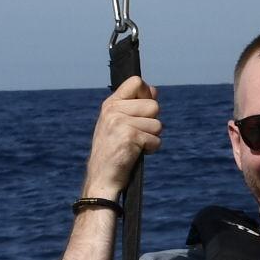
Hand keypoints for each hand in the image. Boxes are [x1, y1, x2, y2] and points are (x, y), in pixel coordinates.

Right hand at [83, 76, 160, 196]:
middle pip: (154, 105)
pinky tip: (135, 154)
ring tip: (135, 146)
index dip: (147, 94)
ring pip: (158, 124)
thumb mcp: (119, 124)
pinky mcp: (129, 136)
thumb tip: (154, 90)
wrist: (102, 178)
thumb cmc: (114, 151)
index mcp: (110, 104)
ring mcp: (119, 122)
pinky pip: (156, 140)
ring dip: (151, 138)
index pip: (136, 82)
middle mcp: (113, 110)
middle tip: (136, 135)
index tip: (142, 111)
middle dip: (151, 123)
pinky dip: (150, 149)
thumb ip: (135, 106)